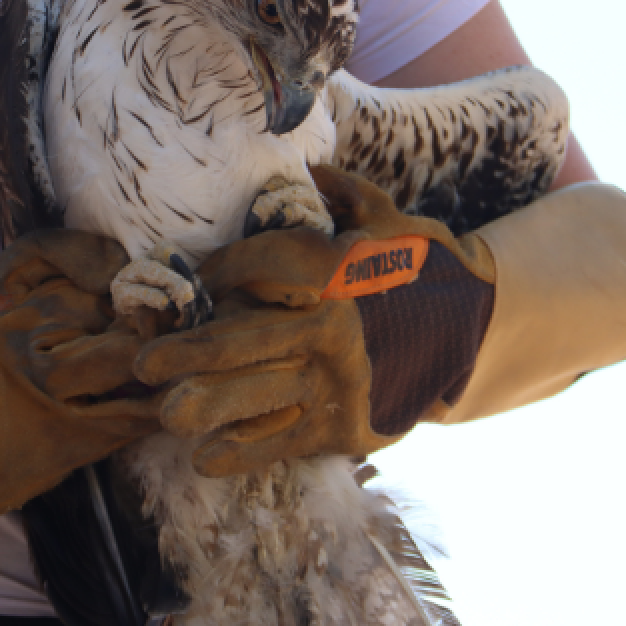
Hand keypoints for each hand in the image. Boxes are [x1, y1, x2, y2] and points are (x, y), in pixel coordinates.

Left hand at [137, 165, 625, 477]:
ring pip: (257, 396)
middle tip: (144, 362)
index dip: (217, 271)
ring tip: (165, 413)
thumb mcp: (393, 220)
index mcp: (335, 272)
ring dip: (206, 405)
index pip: (257, 267)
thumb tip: (309, 166)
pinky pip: (284, 440)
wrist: (482, 328)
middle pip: (242, 338)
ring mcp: (338, 381)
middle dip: (187, 351)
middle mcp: (331, 328)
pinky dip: (244, 451)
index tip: (193, 278)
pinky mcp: (348, 426)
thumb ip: (346, 195)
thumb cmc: (427, 267)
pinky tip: (205, 458)